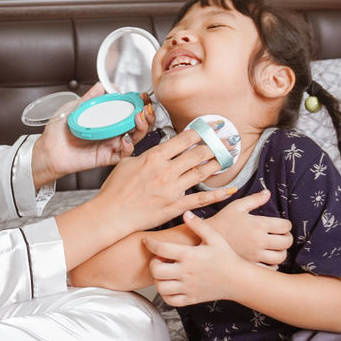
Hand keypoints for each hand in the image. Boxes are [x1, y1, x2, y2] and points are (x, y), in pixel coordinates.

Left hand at [31, 84, 154, 188]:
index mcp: (106, 119)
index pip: (127, 111)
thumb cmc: (59, 130)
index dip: (138, 104)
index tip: (142, 96)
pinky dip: (128, 147)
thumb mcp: (74, 108)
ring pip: (134, 138)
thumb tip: (102, 84)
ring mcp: (110, 144)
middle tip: (145, 107)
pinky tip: (126, 139)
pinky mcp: (106, 157)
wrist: (48, 149)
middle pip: (137, 125)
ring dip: (141, 128)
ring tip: (139, 118)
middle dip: (146, 115)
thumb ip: (90, 97)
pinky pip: (123, 154)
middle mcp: (111, 131)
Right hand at [91, 127, 236, 234]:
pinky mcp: (174, 207)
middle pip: (197, 154)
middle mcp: (165, 171)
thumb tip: (149, 147)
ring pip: (201, 173)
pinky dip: (217, 195)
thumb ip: (142, 153)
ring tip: (229, 156)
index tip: (211, 126)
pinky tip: (229, 190)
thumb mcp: (125, 162)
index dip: (200, 131)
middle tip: (228, 140)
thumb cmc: (115, 188)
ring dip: (217, 163)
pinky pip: (200, 199)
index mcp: (154, 157)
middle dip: (215, 145)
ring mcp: (171, 190)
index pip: (183, 140)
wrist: (111, 214)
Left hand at [144, 210, 243, 306]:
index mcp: (190, 255)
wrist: (239, 280)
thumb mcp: (214, 237)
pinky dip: (165, 294)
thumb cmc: (227, 257)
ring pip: (161, 287)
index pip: (161, 249)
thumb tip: (186, 213)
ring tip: (164, 271)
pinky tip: (170, 284)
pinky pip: (170, 300)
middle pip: (156, 270)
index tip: (147, 241)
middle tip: (159, 258)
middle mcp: (186, 273)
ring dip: (158, 279)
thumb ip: (198, 225)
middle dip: (153, 263)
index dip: (150, 243)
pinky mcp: (191, 299)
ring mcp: (188, 288)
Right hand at [205, 190, 291, 266]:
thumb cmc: (222, 220)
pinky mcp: (251, 264)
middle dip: (287, 238)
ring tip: (276, 247)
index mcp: (259, 225)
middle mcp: (259, 241)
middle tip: (282, 236)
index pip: (285, 226)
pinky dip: (273, 264)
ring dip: (282, 251)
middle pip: (286, 242)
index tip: (282, 225)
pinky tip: (268, 258)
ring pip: (281, 257)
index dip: (287, 225)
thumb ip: (254, 199)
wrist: (205, 239)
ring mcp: (255, 255)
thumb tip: (268, 193)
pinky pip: (270, 268)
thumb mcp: (237, 206)